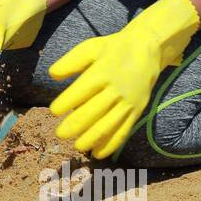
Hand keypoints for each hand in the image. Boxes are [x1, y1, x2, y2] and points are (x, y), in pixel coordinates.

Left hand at [48, 0, 199, 158]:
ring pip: (109, 124)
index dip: (67, 101)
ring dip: (92, 137)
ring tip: (77, 146)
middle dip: (76, 124)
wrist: (147, 50)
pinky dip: (112, 144)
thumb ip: (71, 61)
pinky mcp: (137, 111)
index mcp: (104, 71)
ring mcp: (129, 102)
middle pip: (95, 110)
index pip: (83, 90)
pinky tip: (98, 153)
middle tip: (60, 134)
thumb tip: (52, 75)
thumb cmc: (112, 49)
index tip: (54, 111)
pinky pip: (124, 130)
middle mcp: (117, 89)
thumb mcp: (90, 48)